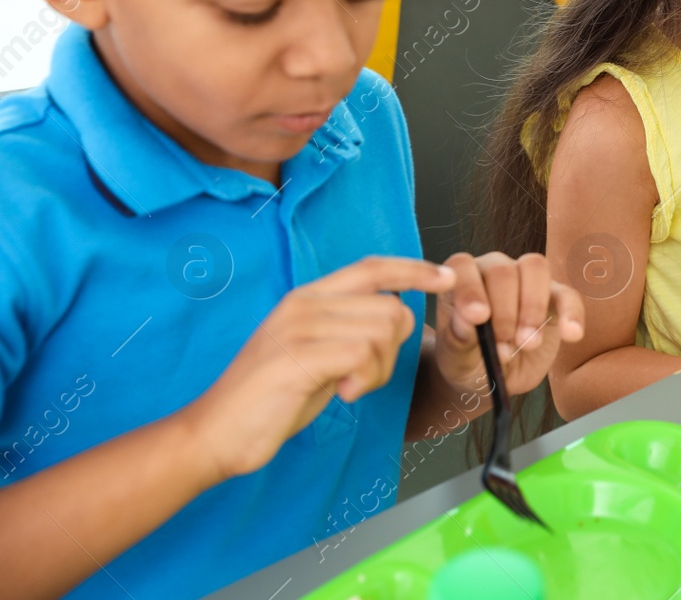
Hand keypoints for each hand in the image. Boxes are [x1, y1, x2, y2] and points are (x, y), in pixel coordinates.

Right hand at [185, 257, 454, 479]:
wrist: (214, 432)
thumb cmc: (271, 398)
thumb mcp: (317, 352)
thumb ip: (351, 330)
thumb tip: (398, 316)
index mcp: (309, 297)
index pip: (373, 267)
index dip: (415, 269)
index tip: (447, 277)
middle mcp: (305, 303)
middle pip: (391, 308)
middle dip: (394, 351)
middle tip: (363, 378)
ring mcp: (299, 327)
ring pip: (383, 331)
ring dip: (379, 370)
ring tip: (349, 387)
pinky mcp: (297, 356)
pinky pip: (362, 355)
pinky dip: (364, 380)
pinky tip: (342, 393)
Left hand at [432, 251, 585, 404]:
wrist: (496, 378)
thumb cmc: (469, 363)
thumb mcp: (457, 359)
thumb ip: (458, 338)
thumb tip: (469, 320)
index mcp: (461, 281)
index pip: (462, 266)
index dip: (469, 288)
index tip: (479, 317)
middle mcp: (491, 272)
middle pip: (501, 270)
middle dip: (505, 311)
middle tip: (504, 349)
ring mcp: (526, 281)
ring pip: (534, 268)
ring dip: (533, 306)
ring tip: (529, 343)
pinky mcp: (556, 298)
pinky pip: (568, 295)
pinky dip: (572, 313)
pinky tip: (571, 335)